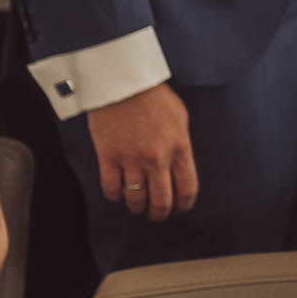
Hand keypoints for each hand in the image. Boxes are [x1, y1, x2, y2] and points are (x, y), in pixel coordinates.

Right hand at [86, 83, 197, 221]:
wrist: (124, 82)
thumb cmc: (154, 97)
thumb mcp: (180, 119)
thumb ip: (181, 145)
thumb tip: (180, 166)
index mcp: (180, 148)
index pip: (187, 189)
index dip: (184, 205)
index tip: (180, 210)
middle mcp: (158, 158)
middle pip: (162, 201)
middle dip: (160, 213)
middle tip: (157, 215)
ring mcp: (132, 160)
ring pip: (136, 200)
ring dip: (137, 208)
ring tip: (138, 207)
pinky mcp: (109, 157)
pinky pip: (111, 189)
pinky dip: (115, 196)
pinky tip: (118, 194)